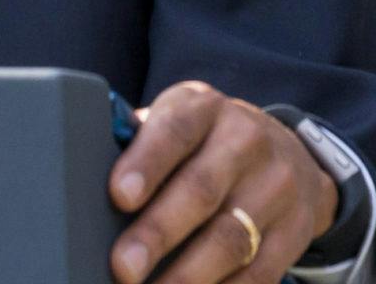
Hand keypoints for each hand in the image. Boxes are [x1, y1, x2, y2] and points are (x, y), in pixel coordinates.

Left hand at [109, 81, 336, 282]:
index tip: (118, 196)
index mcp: (206, 109)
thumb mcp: (180, 120)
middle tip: (122, 267)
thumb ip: (140, 142)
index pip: (175, 130)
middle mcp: (246, 143)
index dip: (146, 163)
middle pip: (201, 190)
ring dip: (189, 275)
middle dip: (158, 232)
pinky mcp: (294, 232)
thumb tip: (81, 181)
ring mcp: (276, 188)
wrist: (291, 154)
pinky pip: (258, 273)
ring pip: (231, 238)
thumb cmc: (206, 141)